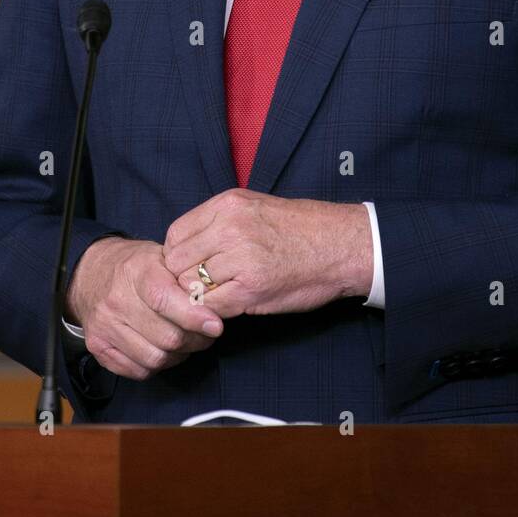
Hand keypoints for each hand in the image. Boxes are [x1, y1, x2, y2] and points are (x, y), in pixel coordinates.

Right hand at [65, 236, 224, 380]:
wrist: (91, 275)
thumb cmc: (137, 266)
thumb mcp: (163, 256)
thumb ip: (187, 276)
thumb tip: (217, 300)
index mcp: (137, 272)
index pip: (165, 300)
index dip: (193, 316)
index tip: (215, 325)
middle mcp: (116, 301)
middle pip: (167, 336)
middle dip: (195, 339)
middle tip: (206, 332)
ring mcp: (104, 327)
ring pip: (155, 358)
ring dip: (179, 355)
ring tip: (186, 341)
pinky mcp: (98, 347)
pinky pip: (138, 370)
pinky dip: (158, 365)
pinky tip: (164, 349)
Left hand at [162, 191, 372, 318]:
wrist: (343, 244)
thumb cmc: (302, 228)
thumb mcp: (255, 207)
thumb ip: (219, 222)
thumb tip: (186, 248)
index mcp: (227, 205)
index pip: (175, 235)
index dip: (178, 256)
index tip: (192, 266)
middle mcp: (229, 227)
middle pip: (176, 262)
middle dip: (185, 278)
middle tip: (203, 287)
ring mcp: (240, 258)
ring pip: (190, 286)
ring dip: (200, 297)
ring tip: (220, 296)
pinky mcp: (251, 289)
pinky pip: (210, 306)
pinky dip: (215, 311)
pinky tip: (232, 306)